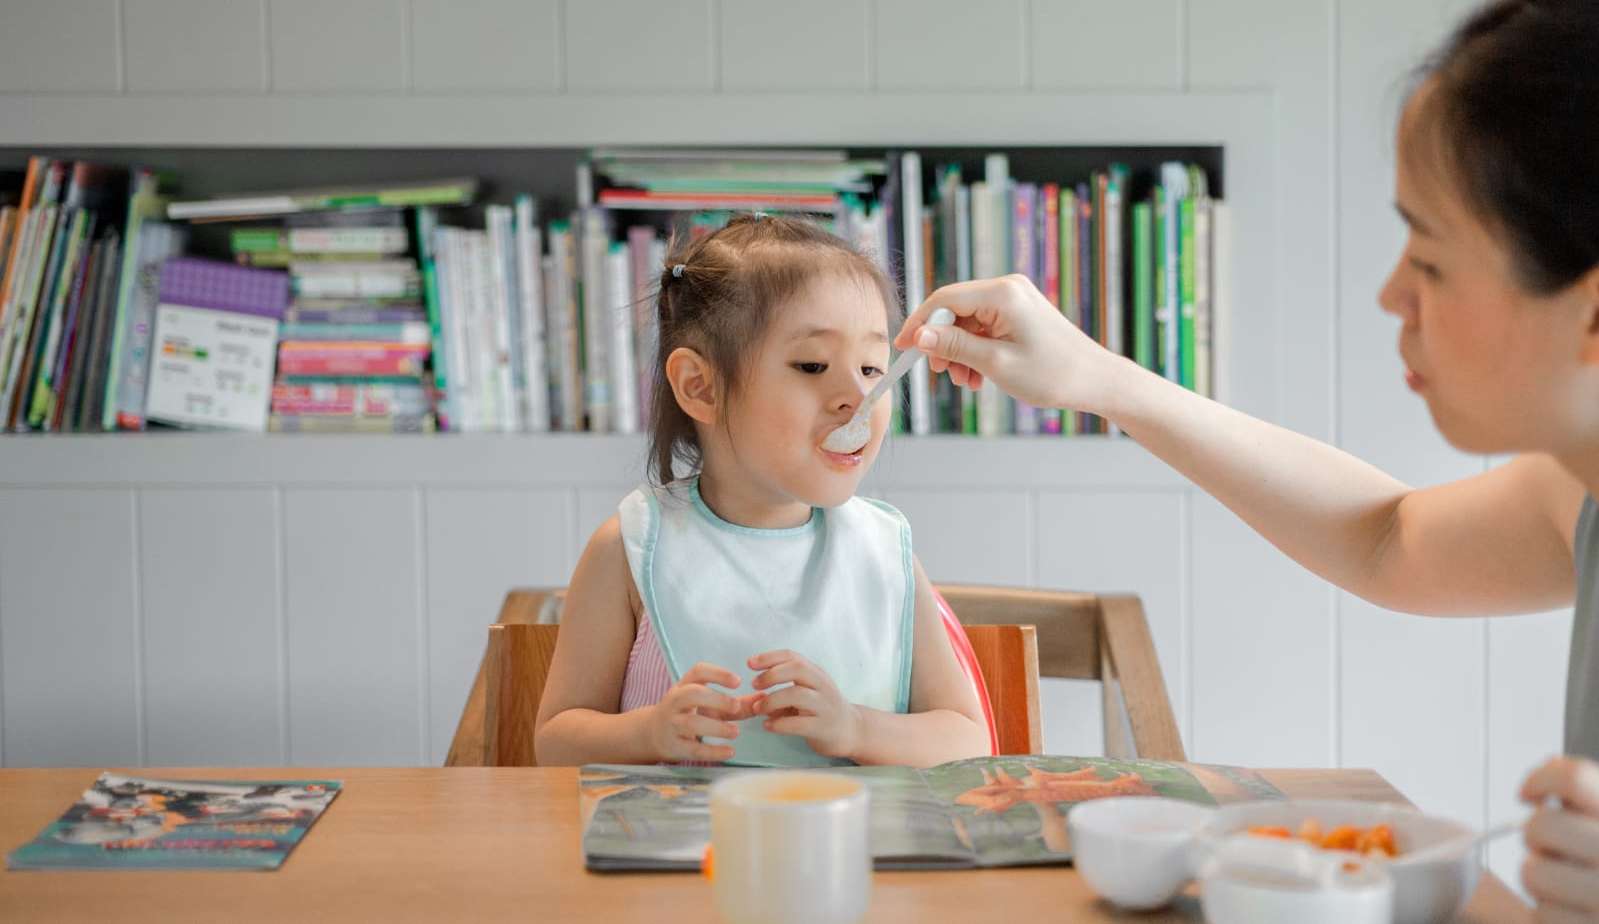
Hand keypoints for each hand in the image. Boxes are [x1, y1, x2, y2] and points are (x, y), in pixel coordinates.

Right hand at [644, 662, 760, 762]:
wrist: (655, 733)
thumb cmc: (690, 713)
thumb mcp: (710, 704)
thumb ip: (738, 703)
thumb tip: (765, 699)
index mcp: (685, 685)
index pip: (698, 671)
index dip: (718, 674)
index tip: (738, 682)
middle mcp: (675, 701)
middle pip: (692, 694)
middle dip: (716, 699)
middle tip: (737, 707)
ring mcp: (672, 723)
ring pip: (691, 722)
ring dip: (716, 727)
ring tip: (736, 732)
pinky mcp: (673, 745)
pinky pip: (692, 749)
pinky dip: (712, 752)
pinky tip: (730, 752)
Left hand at [749, 650, 861, 760]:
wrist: (852, 731)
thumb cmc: (822, 709)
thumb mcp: (806, 693)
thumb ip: (781, 691)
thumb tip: (749, 697)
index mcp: (815, 673)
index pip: (793, 657)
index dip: (770, 657)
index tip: (750, 663)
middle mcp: (822, 686)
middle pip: (798, 669)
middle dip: (772, 674)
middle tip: (755, 684)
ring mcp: (825, 707)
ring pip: (798, 695)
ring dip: (772, 700)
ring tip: (758, 708)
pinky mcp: (824, 728)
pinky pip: (800, 724)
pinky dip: (780, 724)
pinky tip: (768, 726)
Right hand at [894, 274, 1123, 413]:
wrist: (1096, 380)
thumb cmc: (1053, 373)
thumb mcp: (995, 363)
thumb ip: (955, 347)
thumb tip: (919, 336)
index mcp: (1002, 294)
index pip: (944, 300)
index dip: (919, 324)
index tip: (903, 348)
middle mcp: (1008, 288)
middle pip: (954, 310)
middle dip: (942, 343)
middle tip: (942, 373)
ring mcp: (1015, 299)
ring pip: (968, 322)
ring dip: (959, 352)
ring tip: (966, 381)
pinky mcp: (1019, 313)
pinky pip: (984, 327)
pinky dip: (976, 350)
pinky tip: (979, 376)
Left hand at [1519, 756, 1598, 920]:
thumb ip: (1587, 795)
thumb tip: (1551, 765)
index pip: (1574, 780)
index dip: (1540, 780)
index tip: (1530, 794)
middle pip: (1541, 826)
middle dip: (1537, 837)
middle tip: (1554, 848)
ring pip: (1533, 873)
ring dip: (1540, 878)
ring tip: (1566, 884)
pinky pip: (1543, 915)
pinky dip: (1549, 915)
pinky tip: (1573, 912)